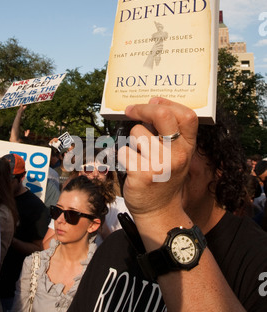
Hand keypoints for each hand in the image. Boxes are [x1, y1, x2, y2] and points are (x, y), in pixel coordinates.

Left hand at [118, 98, 197, 223]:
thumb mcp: (177, 155)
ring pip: (136, 133)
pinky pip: (124, 151)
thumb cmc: (165, 178)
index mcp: (188, 147)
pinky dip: (123, 157)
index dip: (168, 103)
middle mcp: (177, 155)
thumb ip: (171, 132)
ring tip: (139, 155)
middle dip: (142, 108)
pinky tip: (132, 167)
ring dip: (132, 141)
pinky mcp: (141, 174)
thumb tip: (153, 102)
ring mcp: (160, 165)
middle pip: (162, 115)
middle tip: (131, 110)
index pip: (187, 115)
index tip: (153, 100)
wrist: (159, 211)